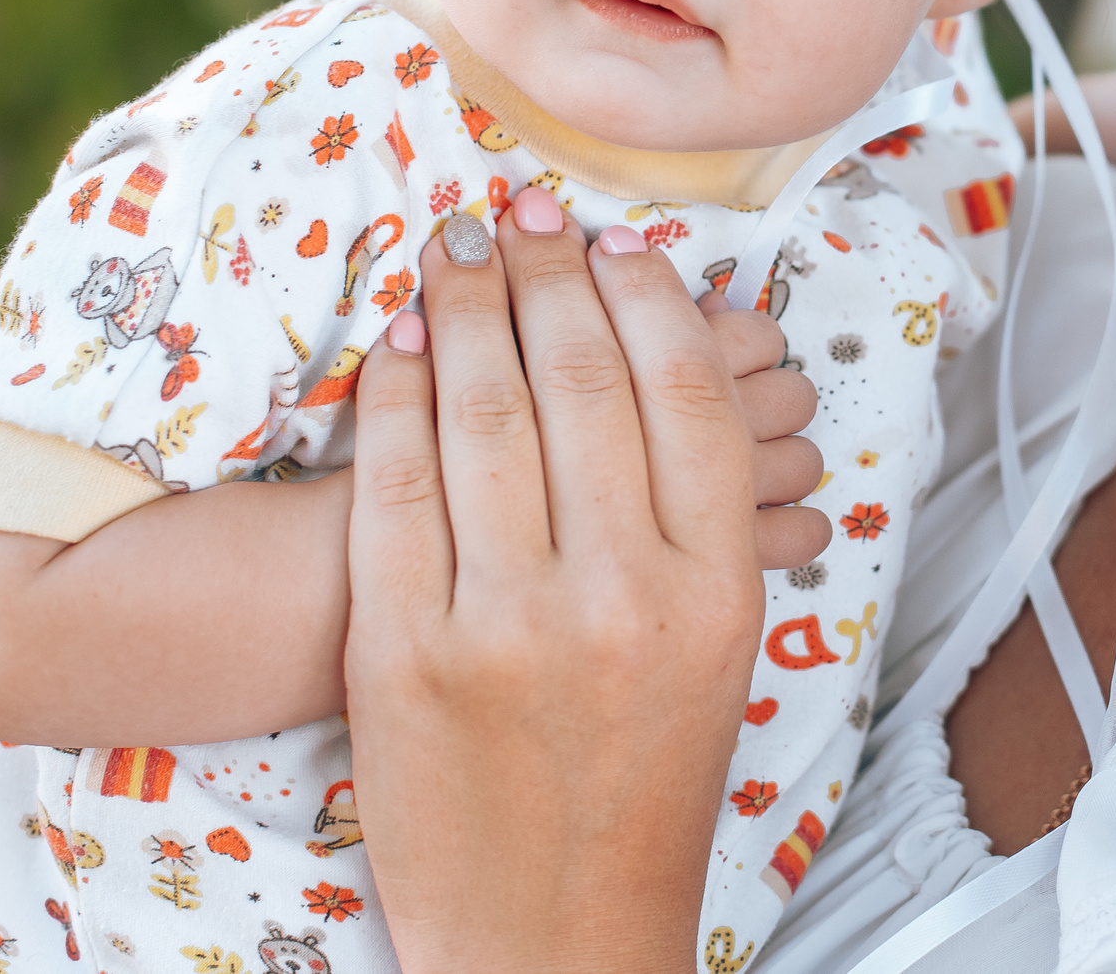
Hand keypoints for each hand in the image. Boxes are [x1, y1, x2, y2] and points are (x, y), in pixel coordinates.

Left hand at [344, 198, 809, 972]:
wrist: (555, 928)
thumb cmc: (643, 785)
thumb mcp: (720, 653)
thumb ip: (711, 520)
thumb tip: (683, 369)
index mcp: (721, 589)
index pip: (688, 392)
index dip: (646, 298)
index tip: (616, 248)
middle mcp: (624, 596)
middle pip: (584, 379)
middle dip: (547, 274)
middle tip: (524, 212)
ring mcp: (508, 622)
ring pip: (486, 414)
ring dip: (464, 308)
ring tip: (454, 249)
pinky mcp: (407, 651)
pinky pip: (396, 484)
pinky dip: (393, 397)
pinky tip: (394, 346)